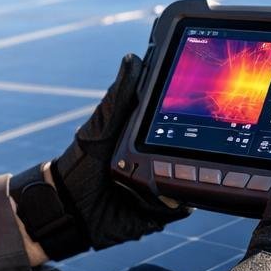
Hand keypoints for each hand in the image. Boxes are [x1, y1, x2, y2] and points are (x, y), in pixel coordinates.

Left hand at [12, 53, 188, 258]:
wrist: (70, 209)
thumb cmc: (81, 164)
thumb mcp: (101, 127)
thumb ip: (118, 98)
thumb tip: (132, 59)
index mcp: (148, 136)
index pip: (181, 121)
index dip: (194, 113)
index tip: (200, 104)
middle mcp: (160, 159)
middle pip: (193, 152)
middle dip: (197, 151)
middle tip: (183, 150)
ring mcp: (164, 185)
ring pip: (194, 179)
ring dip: (187, 178)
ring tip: (166, 177)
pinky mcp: (162, 211)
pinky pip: (183, 206)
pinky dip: (179, 201)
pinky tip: (167, 196)